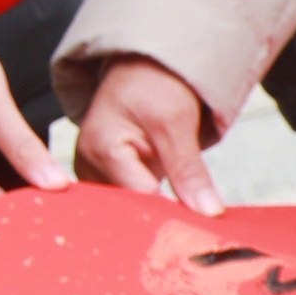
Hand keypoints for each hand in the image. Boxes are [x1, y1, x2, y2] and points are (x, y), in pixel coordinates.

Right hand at [71, 55, 224, 211]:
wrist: (143, 71)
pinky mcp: (105, 182)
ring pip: (128, 211)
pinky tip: (168, 208)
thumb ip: (189, 170)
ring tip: (182, 212)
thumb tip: (208, 212)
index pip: (137, 199)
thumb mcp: (177, 122)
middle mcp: (87, 167)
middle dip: (161, 218)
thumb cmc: (154, 86)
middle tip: (194, 222)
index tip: (195, 223)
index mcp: (99, 149)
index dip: (169, 212)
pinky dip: (151, 208)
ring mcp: (94, 176)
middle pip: (126, 209)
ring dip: (156, 215)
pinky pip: (128, 205)